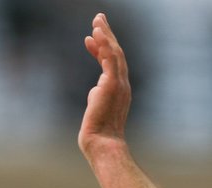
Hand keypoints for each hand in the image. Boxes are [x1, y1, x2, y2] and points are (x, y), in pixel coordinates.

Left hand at [78, 13, 131, 155]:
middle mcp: (122, 84)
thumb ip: (96, 98)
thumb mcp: (96, 111)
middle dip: (107, 35)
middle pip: (115, 53)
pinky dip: (104, 44)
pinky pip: (110, 58)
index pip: (111, 64)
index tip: (90, 38)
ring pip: (113, 52)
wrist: (103, 144)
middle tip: (98, 18)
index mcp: (119, 90)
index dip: (101, 49)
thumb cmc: (98, 134)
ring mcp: (119, 83)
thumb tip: (93, 93)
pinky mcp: (112, 84)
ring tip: (97, 20)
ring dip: (105, 34)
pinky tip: (96, 32)